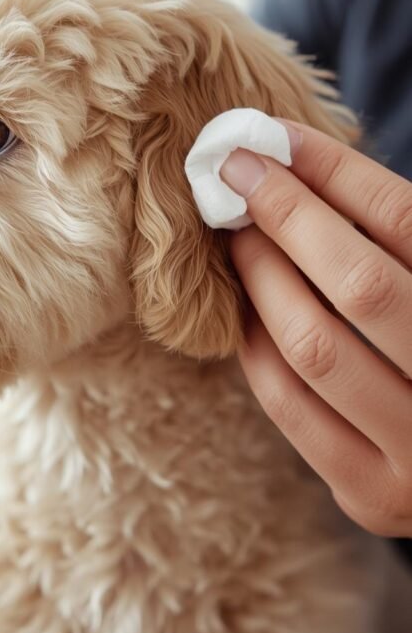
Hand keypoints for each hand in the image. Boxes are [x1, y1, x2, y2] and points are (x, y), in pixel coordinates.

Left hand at [220, 123, 411, 536]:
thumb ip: (391, 238)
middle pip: (362, 284)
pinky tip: (245, 305)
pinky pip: (289, 405)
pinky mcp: (372, 495)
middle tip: (237, 175)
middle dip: (288, 217)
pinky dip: (256, 344)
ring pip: (315, 348)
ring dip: (262, 278)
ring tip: (238, 236)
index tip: (276, 137)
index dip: (335, 172)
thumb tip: (291, 163)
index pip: (405, 223)